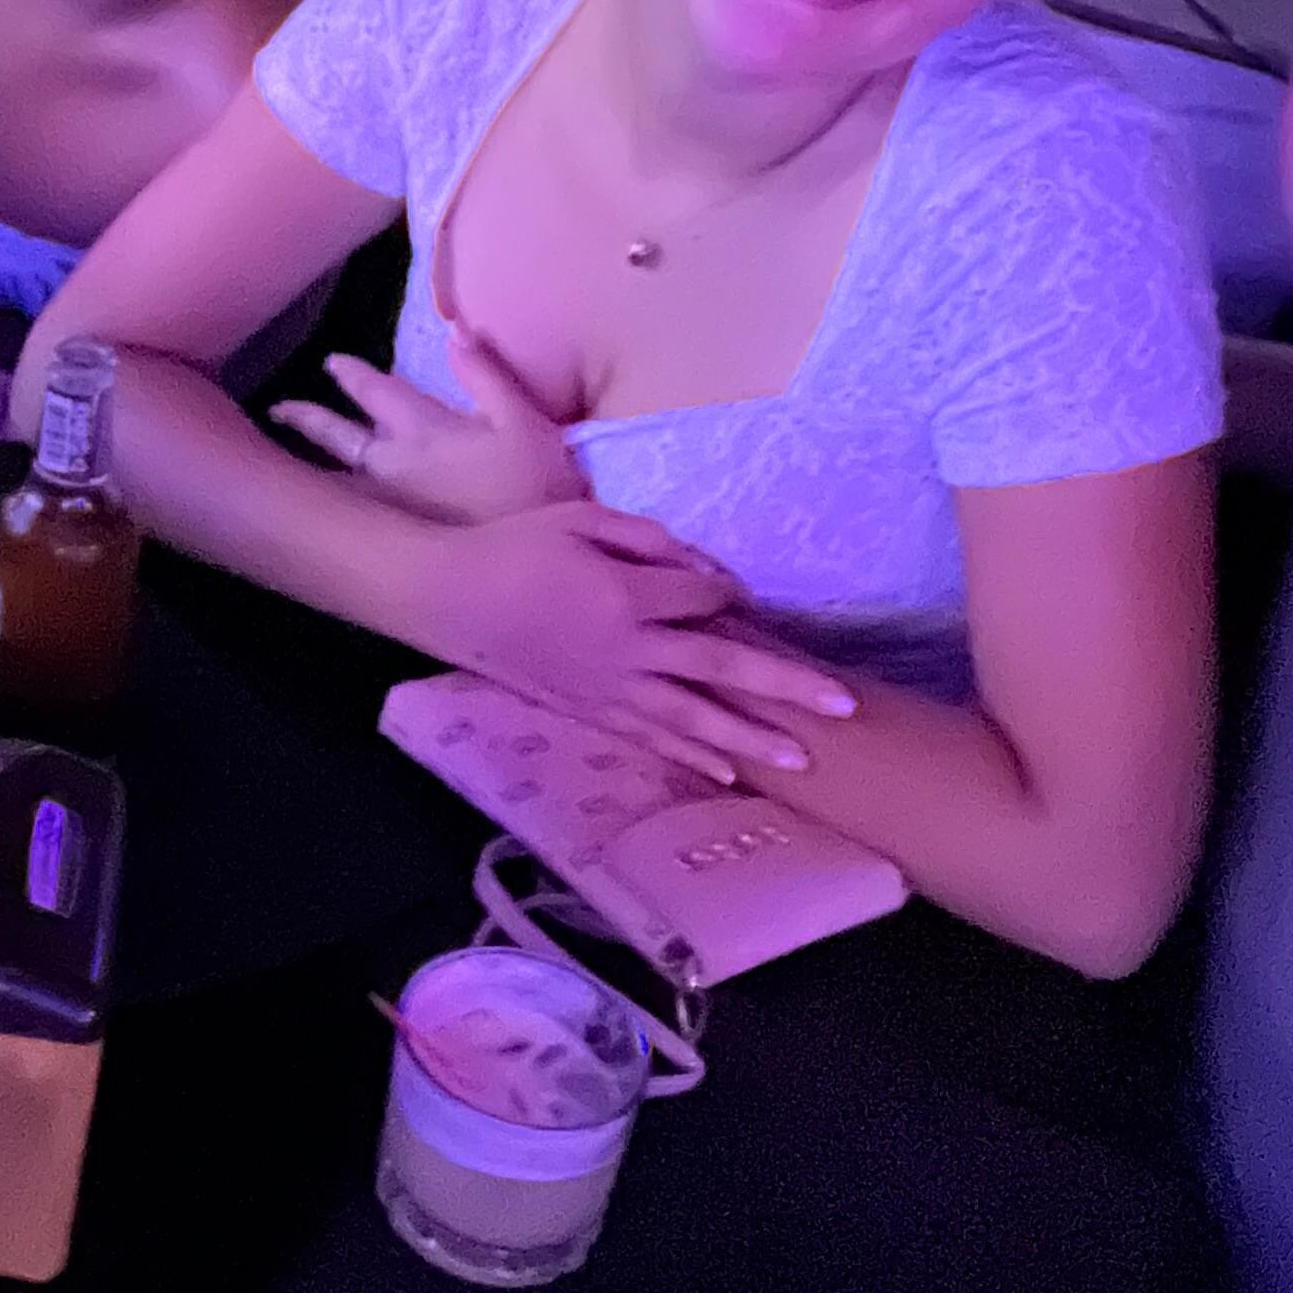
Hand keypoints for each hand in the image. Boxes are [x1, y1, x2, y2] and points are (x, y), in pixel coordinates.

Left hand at [273, 327, 583, 525]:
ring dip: (307, 464)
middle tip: (280, 409)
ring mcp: (386, 506)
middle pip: (338, 434)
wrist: (529, 561)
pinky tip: (316, 512)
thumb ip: (487, 376)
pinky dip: (326, 504)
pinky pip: (346, 515)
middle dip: (308, 417)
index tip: (332, 363)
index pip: (376, 391)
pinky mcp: (390, 539)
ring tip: (280, 463)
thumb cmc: (535, 488)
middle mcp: (391, 464)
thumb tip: (456, 332)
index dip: (352, 374)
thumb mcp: (524, 421)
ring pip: (333, 477)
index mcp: (422, 429)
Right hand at [416, 501, 854, 786]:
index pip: (703, 598)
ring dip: (751, 738)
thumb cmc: (514, 548)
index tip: (734, 592)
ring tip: (805, 758)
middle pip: (721, 669)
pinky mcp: (589, 711)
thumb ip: (646, 538)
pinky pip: (650, 738)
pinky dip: (690, 756)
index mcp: (626, 596)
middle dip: (786, 687)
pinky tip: (729, 773)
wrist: (448, 598)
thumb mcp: (579, 519)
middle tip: (844, 706)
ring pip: (693, 718)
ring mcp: (609, 689)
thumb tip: (703, 568)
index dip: (728, 594)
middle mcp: (627, 651)